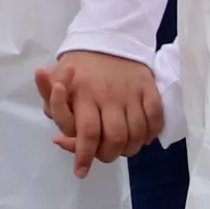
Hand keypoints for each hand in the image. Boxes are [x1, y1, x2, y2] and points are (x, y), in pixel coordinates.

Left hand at [35, 49, 161, 174]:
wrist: (109, 37)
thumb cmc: (79, 66)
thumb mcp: (57, 81)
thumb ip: (53, 109)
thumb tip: (57, 138)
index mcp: (83, 95)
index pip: (86, 133)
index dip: (84, 156)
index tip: (81, 172)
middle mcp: (109, 96)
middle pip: (114, 139)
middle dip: (107, 155)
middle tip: (103, 155)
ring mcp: (131, 93)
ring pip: (136, 133)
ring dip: (129, 148)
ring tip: (121, 149)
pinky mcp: (148, 88)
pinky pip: (155, 118)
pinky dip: (150, 133)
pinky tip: (142, 138)